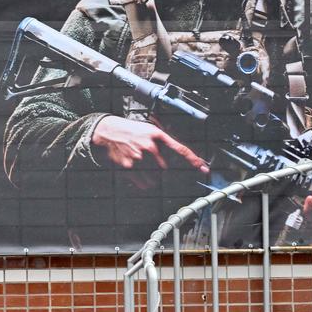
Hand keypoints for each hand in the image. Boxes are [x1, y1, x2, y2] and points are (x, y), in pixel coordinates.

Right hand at [91, 115, 208, 189]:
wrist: (108, 130)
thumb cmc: (129, 130)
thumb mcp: (147, 129)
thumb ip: (160, 141)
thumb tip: (170, 155)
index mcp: (156, 135)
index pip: (179, 148)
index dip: (192, 159)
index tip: (203, 167)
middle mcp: (149, 146)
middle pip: (164, 166)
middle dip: (158, 166)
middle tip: (147, 159)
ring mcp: (139, 157)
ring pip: (153, 175)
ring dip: (150, 176)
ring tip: (139, 165)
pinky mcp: (128, 166)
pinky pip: (140, 180)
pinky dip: (141, 181)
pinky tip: (135, 172)